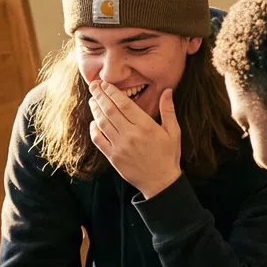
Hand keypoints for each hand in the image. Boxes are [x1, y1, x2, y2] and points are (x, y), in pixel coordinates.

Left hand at [88, 77, 182, 199]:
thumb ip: (168, 110)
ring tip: (92, 100)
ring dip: (95, 110)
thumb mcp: (173, 132)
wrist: (160, 182)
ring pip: (102, 123)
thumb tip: (167, 91)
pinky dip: (94, 129)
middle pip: (110, 111)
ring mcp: (120, 146)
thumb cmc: (168, 155)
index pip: (124, 105)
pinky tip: (93, 122)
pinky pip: (99, 140)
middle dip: (100, 96)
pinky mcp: (113, 157)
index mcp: (146, 127)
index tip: (105, 84)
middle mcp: (131, 135)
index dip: (112, 92)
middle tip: (93, 86)